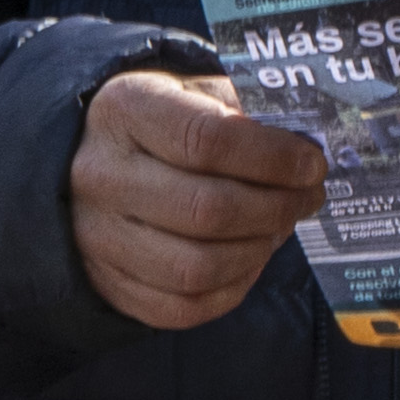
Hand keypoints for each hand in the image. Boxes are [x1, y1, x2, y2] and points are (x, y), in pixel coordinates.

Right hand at [69, 71, 327, 330]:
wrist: (87, 160)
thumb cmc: (161, 122)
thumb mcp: (194, 92)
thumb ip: (245, 113)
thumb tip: (305, 150)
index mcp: (125, 110)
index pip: (207, 140)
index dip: (273, 158)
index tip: (312, 164)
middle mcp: (101, 175)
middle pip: (207, 210)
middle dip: (276, 208)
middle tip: (308, 197)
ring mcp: (97, 236)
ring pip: (196, 267)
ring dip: (257, 251)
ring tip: (281, 226)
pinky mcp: (108, 284)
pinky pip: (182, 306)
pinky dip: (231, 288)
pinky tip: (251, 257)